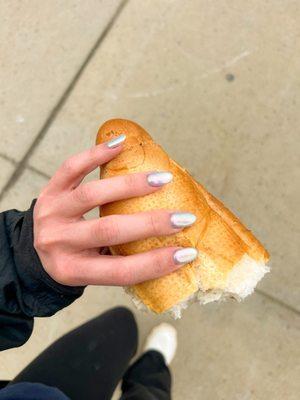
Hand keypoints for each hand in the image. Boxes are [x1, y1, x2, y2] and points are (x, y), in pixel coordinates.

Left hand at [33, 135, 196, 286]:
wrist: (32, 247)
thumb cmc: (73, 258)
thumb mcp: (91, 270)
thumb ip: (122, 262)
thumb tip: (171, 249)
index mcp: (73, 271)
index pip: (120, 271)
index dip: (156, 264)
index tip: (187, 253)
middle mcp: (58, 243)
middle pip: (109, 231)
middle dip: (151, 223)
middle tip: (184, 217)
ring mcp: (51, 213)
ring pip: (92, 194)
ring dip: (131, 185)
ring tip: (162, 179)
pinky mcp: (49, 190)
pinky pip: (72, 167)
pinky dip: (97, 154)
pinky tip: (121, 144)